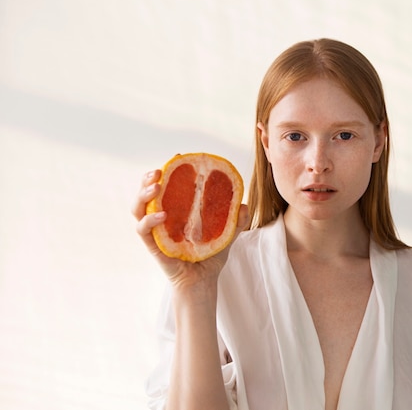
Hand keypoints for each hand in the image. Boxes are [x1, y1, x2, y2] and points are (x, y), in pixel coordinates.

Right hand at [131, 169, 248, 290]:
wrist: (203, 282)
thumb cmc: (210, 257)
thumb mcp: (226, 235)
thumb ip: (235, 221)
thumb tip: (244, 205)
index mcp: (175, 212)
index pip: (165, 188)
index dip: (167, 172)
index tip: (177, 158)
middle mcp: (161, 220)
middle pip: (145, 194)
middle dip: (147, 180)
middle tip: (159, 171)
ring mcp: (155, 232)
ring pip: (137, 209)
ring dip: (144, 195)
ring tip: (157, 186)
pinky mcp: (153, 246)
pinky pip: (143, 231)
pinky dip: (149, 220)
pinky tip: (162, 215)